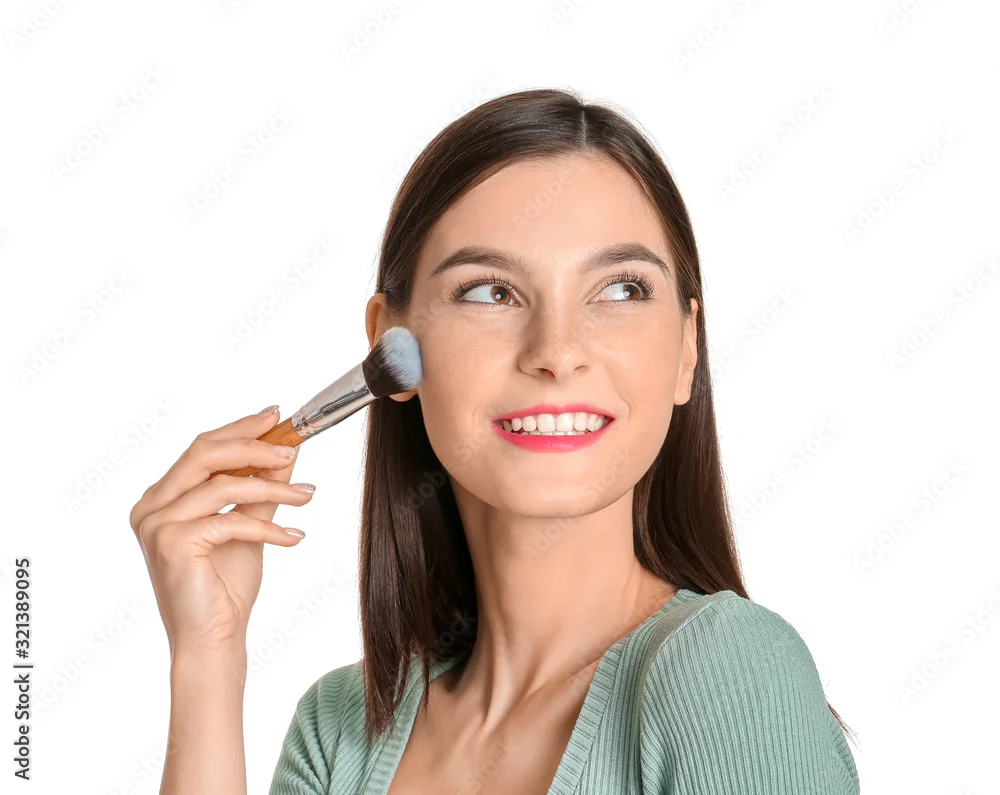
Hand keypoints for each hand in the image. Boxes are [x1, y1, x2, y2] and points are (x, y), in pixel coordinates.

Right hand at [129, 407, 313, 654]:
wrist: (214, 639)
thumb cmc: (225, 587)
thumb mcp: (248, 526)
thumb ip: (261, 489)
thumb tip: (286, 451)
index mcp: (162, 497)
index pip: (202, 448)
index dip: (240, 428)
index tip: (277, 417)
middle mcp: (151, 506)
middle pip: (205, 453)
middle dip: (254, 446)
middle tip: (294, 449)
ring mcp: (157, 525)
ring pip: (224, 486)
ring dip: (275, 488)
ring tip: (309, 495)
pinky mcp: (173, 543)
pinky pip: (232, 521)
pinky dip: (269, 527)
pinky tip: (295, 538)